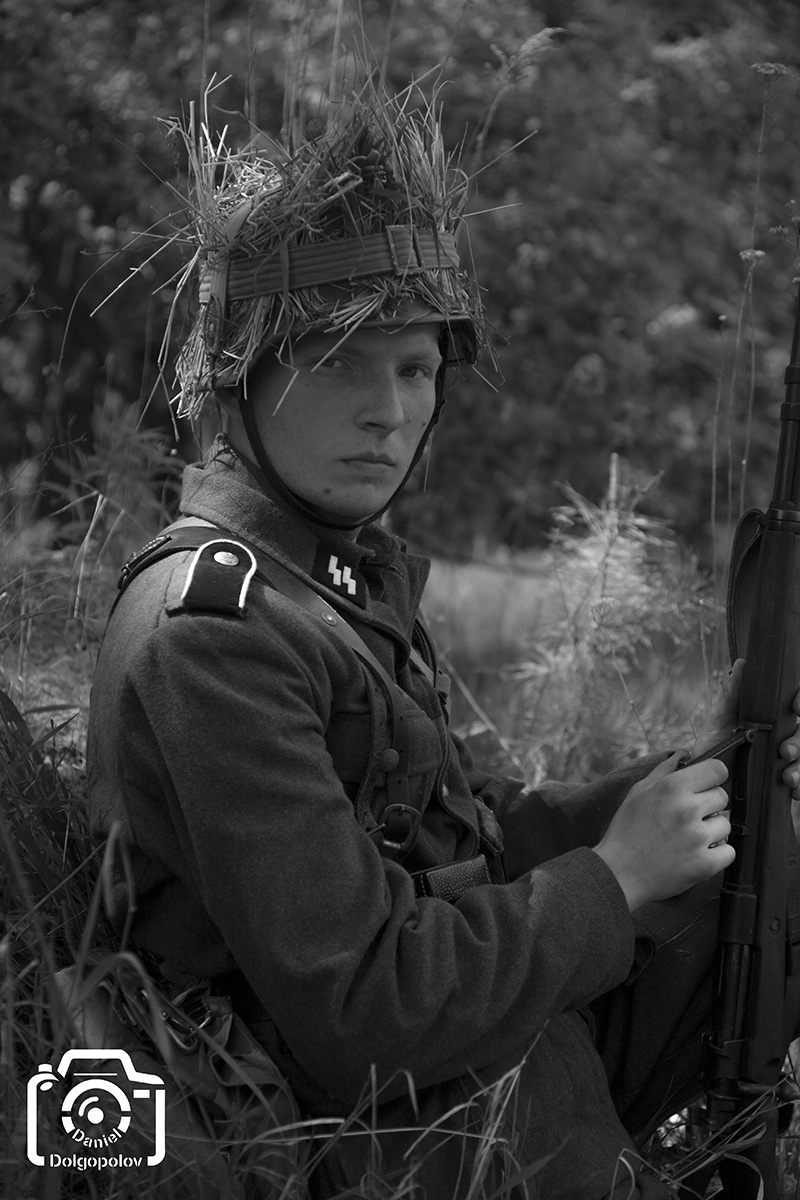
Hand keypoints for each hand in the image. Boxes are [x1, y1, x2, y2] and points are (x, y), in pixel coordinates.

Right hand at [592, 753, 733, 911]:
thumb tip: (684, 754)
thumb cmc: (626, 832)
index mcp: (672, 787)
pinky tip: (697, 853)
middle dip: (708, 804)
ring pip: (725, 824)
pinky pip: (729, 851)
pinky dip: (717, 854)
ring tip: (688, 837)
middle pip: (722, 797)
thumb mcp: (638, 792)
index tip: (706, 784)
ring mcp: (698, 838)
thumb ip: (664, 770)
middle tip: (688, 816)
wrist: (618, 873)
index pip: (717, 769)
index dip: (713, 776)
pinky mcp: (705, 864)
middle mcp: (688, 809)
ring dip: (711, 830)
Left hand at [690, 659, 799, 836]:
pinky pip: (797, 782)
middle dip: (799, 742)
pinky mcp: (778, 778)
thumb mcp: (720, 717)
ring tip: (787, 777)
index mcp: (770, 718)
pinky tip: (793, 791)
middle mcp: (780, 736)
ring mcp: (780, 758)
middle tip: (785, 751)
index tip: (797, 707)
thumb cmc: (713, 742)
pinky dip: (799, 787)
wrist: (702, 776)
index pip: (794, 707)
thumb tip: (742, 663)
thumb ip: (732, 693)